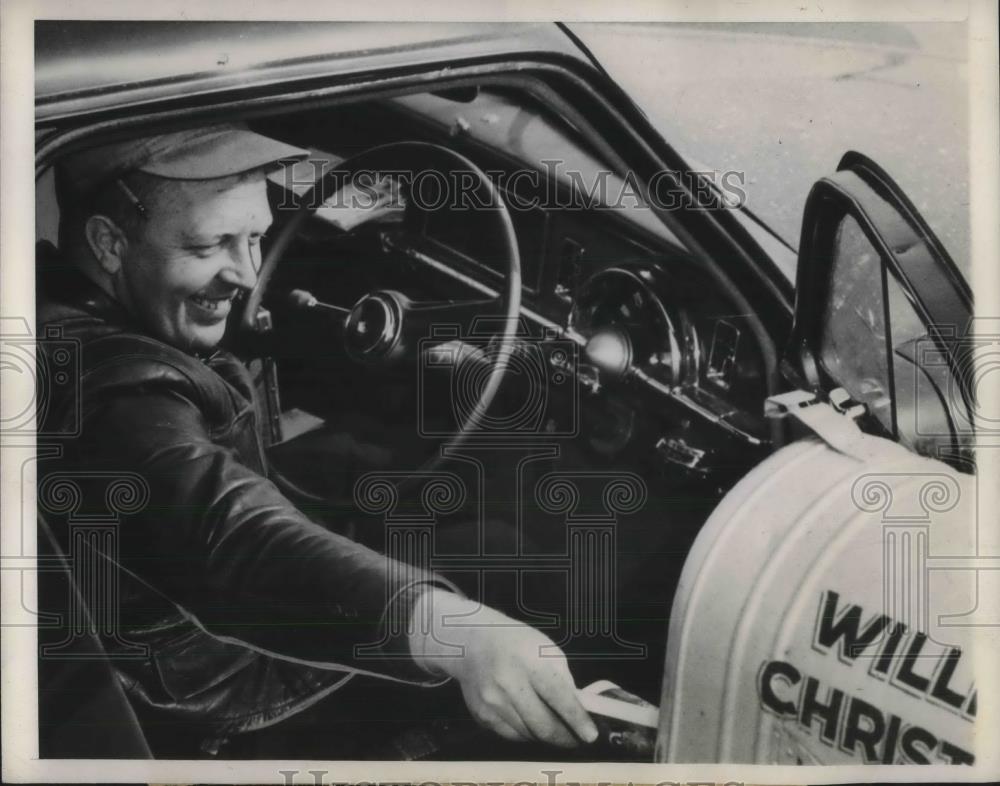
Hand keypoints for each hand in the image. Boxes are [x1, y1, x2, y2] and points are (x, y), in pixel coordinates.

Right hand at [408, 589, 598, 747]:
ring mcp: (492, 702)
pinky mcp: (481, 715)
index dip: (577, 719)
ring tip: (554, 729)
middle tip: (576, 740)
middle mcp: (508, 682)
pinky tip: (529, 722)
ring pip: (528, 735)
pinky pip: (510, 735)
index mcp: (529, 661)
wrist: (472, 641)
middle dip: (565, 738)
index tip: (590, 735)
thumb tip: (578, 710)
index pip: (558, 697)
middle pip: (543, 725)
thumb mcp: (545, 648)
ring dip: (545, 736)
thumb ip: (563, 679)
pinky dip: (525, 733)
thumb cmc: (515, 643)